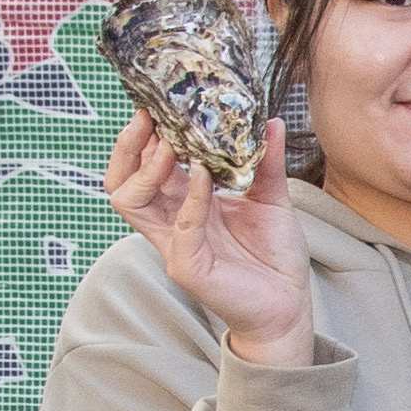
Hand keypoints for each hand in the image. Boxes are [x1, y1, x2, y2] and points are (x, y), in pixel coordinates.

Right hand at [103, 106, 312, 365]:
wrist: (288, 305)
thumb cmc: (274, 256)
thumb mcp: (271, 198)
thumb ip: (266, 162)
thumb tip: (270, 121)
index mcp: (185, 203)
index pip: (146, 165)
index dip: (146, 136)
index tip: (159, 105)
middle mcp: (171, 222)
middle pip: (123, 180)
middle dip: (130, 146)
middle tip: (149, 117)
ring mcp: (174, 245)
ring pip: (131, 201)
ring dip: (149, 167)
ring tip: (172, 143)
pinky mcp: (187, 267)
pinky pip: (179, 226)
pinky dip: (191, 197)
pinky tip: (205, 176)